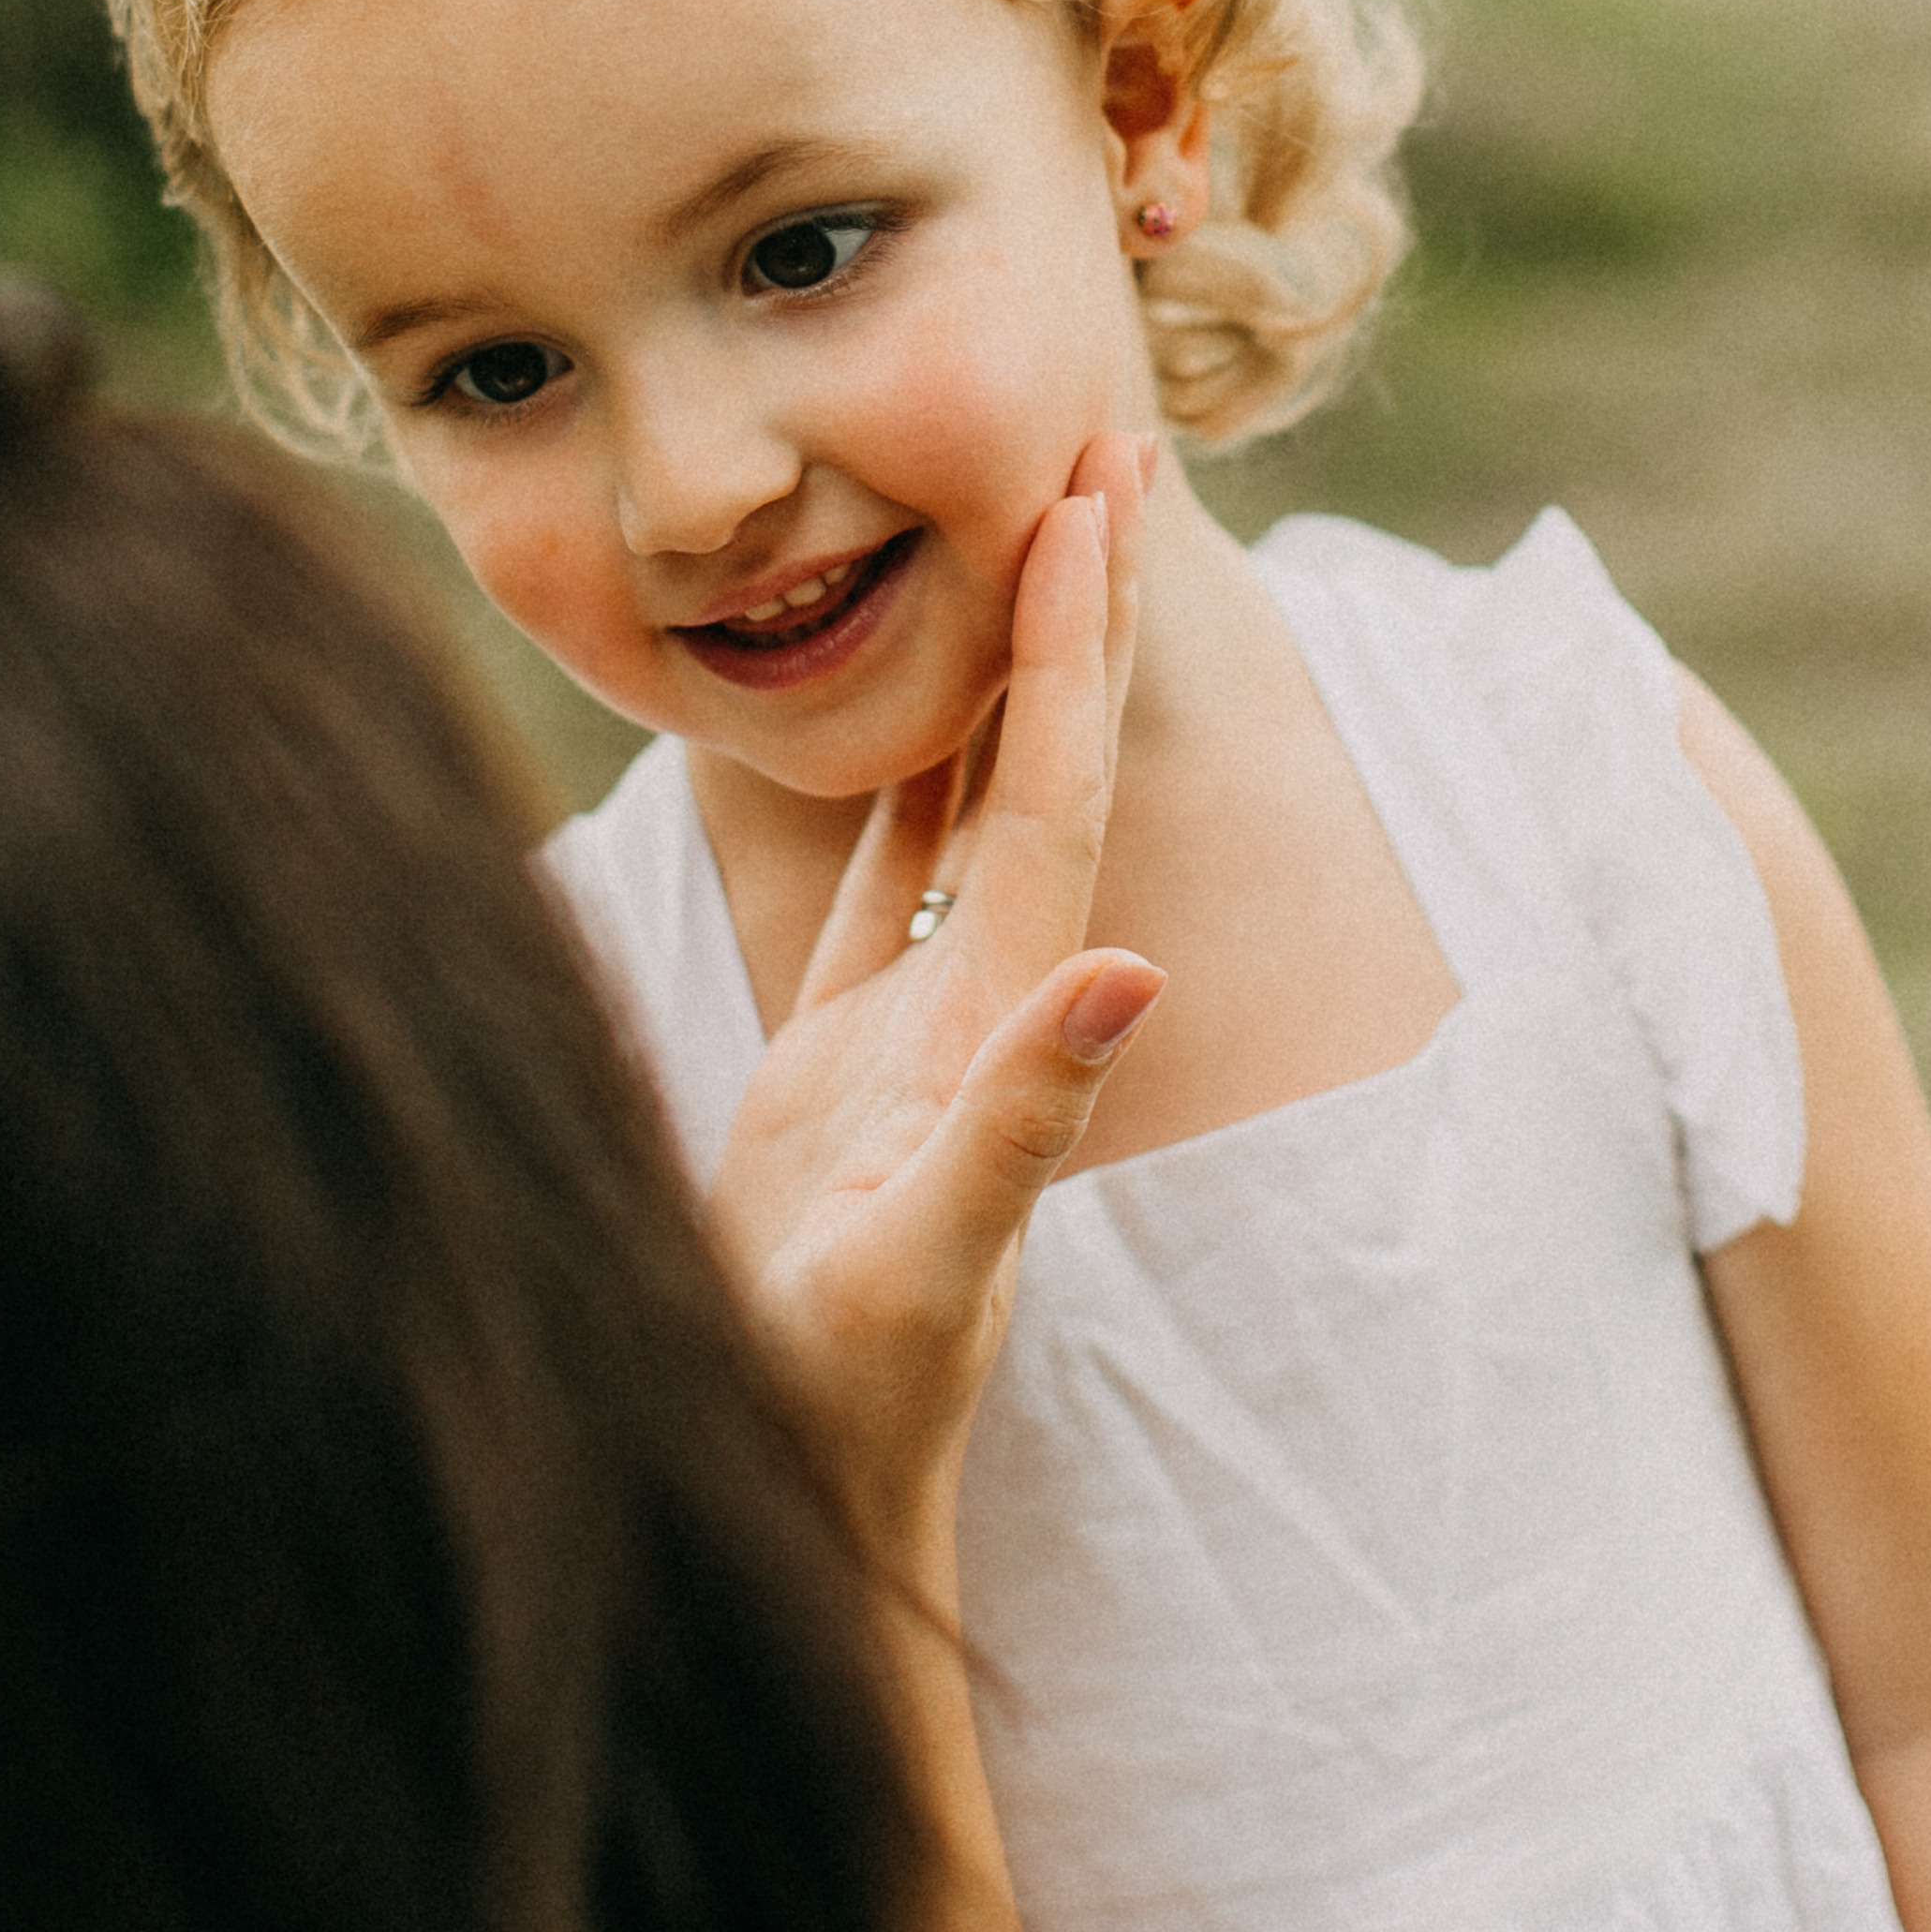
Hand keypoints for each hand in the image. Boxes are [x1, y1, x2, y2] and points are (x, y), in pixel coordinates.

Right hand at [707, 433, 1162, 1557]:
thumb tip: (1127, 976)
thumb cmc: (846, 1400)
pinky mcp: (847, 1049)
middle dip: (1072, 612)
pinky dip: (909, 773)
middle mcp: (985, 998)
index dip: (1066, 652)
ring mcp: (920, 1018)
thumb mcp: (922, 1267)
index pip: (1047, 801)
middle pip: (1039, 768)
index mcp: (1004, 1023)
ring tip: (1032, 525)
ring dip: (1006, 666)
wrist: (803, 1482)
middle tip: (1104, 449)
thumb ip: (1019, 1126)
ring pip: (972, 800)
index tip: (1087, 502)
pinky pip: (890, 875)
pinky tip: (915, 696)